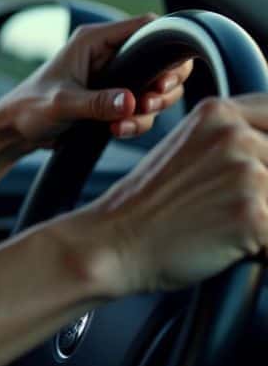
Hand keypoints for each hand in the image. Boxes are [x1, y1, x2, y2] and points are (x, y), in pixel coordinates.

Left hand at [0, 14, 193, 149]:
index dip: (165, 46)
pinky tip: (117, 130)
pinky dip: (137, 121)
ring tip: (124, 124)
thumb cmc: (29, 107)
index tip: (164, 78)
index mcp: (94, 41)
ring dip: (150, 109)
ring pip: (157, 89)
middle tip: (149, 104)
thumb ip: (97, 103)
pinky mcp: (116, 99)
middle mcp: (109, 55)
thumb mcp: (62, 104)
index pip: (146, 26)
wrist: (17, 129)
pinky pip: (142, 108)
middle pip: (162, 61)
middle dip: (164, 86)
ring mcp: (115, 78)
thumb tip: (131, 101)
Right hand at [73, 94, 267, 294]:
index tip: (247, 175)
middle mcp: (236, 135)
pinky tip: (226, 245)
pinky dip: (262, 251)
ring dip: (262, 223)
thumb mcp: (188, 150)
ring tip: (223, 228)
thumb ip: (235, 140)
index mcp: (219, 113)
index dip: (265, 156)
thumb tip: (267, 156)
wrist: (113, 241)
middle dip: (264, 196)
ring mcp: (246, 172)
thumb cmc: (150, 206)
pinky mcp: (255, 214)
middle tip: (220, 209)